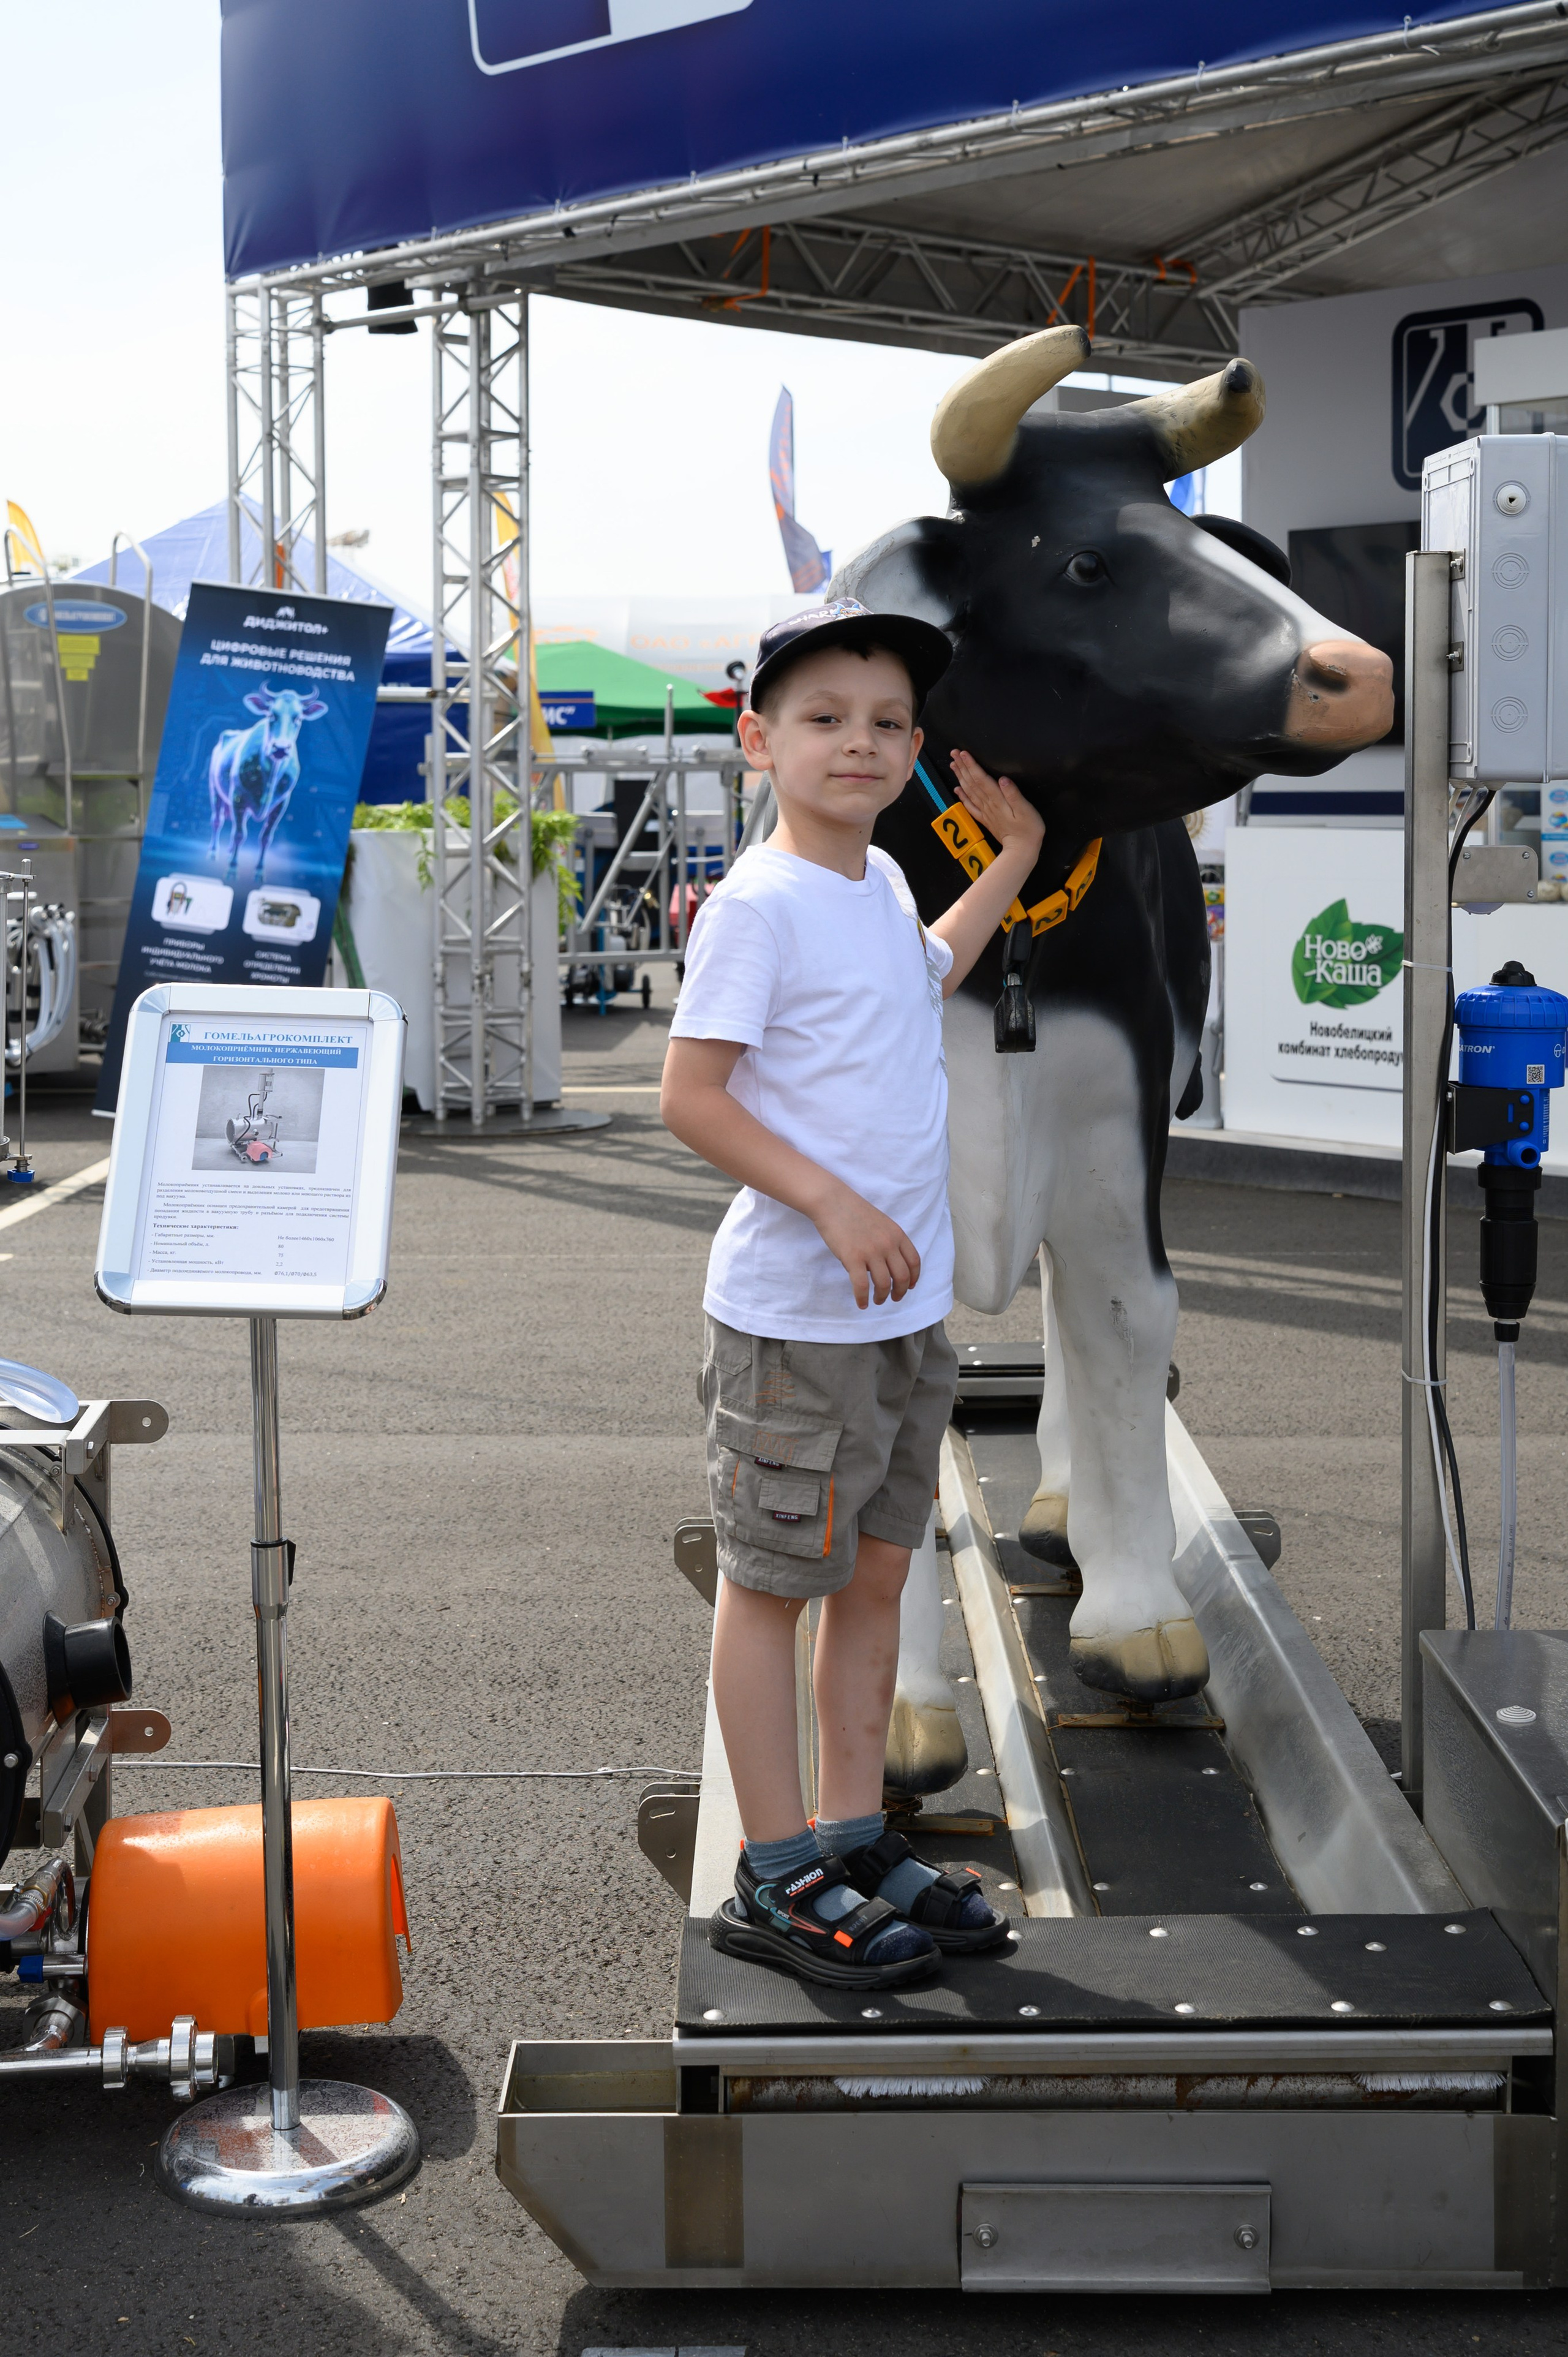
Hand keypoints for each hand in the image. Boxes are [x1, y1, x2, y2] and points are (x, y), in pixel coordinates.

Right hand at [814, 1184, 921, 1308]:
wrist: (832, 1201)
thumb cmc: (854, 1211)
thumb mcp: (881, 1223)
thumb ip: (889, 1241)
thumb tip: (887, 1265)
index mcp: (897, 1234)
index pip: (914, 1261)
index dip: (914, 1278)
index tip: (910, 1286)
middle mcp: (888, 1244)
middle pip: (902, 1276)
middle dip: (900, 1292)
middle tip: (893, 1298)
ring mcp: (871, 1251)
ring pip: (884, 1284)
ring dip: (882, 1296)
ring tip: (877, 1300)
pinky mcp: (853, 1258)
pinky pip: (861, 1286)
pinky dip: (863, 1298)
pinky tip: (862, 1303)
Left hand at [949, 750, 1045, 863]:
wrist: (1021, 850)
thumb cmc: (1028, 829)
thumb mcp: (1026, 810)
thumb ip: (1013, 794)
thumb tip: (1003, 779)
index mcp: (997, 799)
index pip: (981, 779)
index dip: (971, 765)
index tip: (963, 753)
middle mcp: (987, 804)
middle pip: (971, 783)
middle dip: (962, 767)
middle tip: (953, 753)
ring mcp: (985, 812)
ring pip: (969, 791)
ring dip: (960, 777)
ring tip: (953, 764)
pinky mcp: (985, 819)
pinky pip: (970, 806)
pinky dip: (962, 796)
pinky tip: (957, 789)